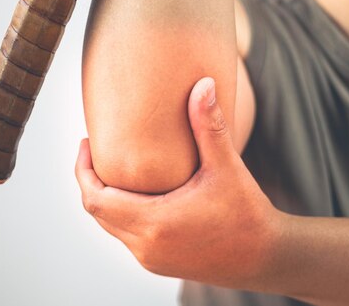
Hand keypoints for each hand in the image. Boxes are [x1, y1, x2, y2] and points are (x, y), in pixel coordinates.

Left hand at [75, 77, 281, 288]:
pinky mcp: (161, 264)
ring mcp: (152, 259)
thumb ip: (210, 126)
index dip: (83, 170)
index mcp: (154, 222)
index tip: (86, 142)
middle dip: (92, 180)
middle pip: (98, 212)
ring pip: (112, 226)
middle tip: (97, 151)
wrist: (266, 257)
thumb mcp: (227, 168)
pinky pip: (129, 237)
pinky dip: (125, 214)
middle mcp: (146, 246)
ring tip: (118, 169)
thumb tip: (203, 84)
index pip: (95, 198)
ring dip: (109, 198)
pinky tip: (142, 194)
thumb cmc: (248, 214)